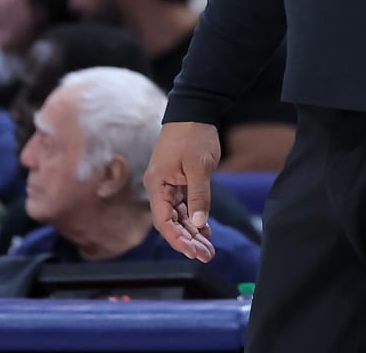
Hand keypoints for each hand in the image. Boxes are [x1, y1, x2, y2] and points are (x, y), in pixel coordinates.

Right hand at [144, 122, 220, 261]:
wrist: (195, 110)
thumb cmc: (194, 136)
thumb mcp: (199, 166)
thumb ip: (199, 196)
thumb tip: (198, 224)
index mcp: (158, 185)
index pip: (164, 222)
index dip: (178, 240)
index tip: (193, 253)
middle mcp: (159, 188)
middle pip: (171, 222)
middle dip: (188, 240)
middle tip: (207, 255)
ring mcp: (168, 184)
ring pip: (178, 215)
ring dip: (192, 232)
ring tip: (208, 248)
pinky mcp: (178, 180)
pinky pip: (184, 205)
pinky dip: (194, 217)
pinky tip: (205, 230)